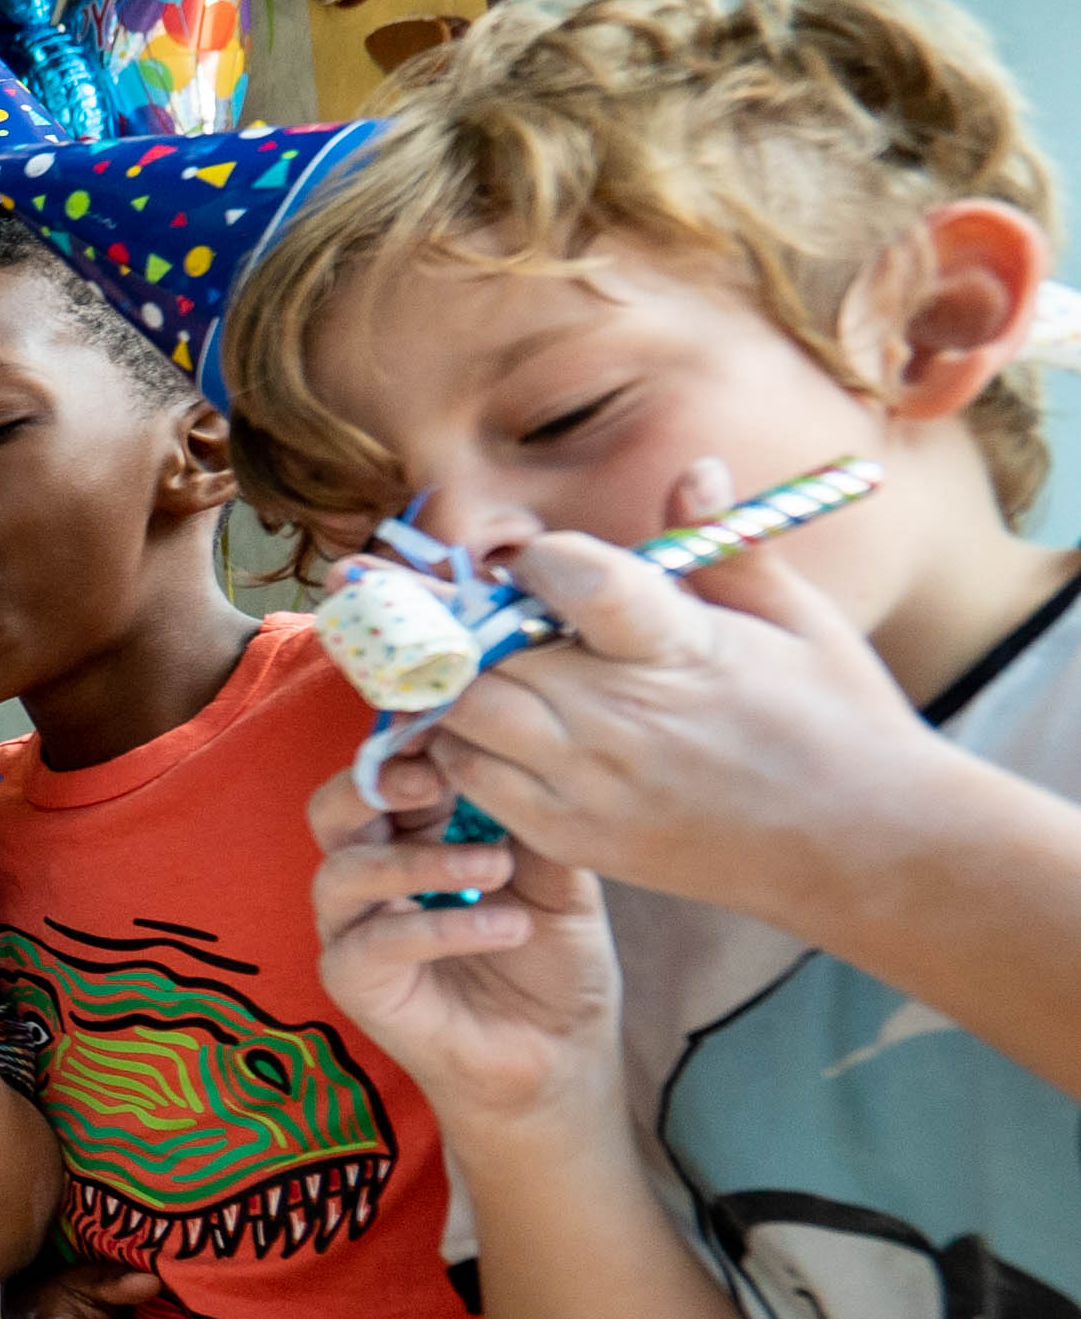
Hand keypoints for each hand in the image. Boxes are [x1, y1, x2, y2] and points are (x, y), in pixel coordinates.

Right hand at [307, 753, 622, 1127]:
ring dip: (419, 860)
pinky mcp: (354, 982)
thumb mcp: (559, 875)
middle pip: (333, 807)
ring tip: (496, 868)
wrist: (559, 1057)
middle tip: (442, 778)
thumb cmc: (553, 963)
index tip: (459, 720)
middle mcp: (370, 874)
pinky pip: (373, 943)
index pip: (386, 771)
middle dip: (379, 783)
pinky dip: (441, 929)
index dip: (410, 742)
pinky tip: (507, 928)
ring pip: (343, 871)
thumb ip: (532, 819)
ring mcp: (353, 929)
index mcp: (413, 835)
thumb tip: (521, 745)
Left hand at [431, 457, 948, 922]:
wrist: (863, 846)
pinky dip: (463, 744)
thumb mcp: (799, 619)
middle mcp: (622, 718)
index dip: (540, 561)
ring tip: (471, 663)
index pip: (578, 581)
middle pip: (491, 650)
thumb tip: (693, 472)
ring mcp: (589, 783)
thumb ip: (724, 548)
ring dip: (456, 682)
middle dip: (468, 619)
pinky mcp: (570, 836)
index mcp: (681, 648)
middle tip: (464, 606)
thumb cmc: (837, 718)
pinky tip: (488, 723)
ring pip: (464, 714)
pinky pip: (473, 779)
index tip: (536, 561)